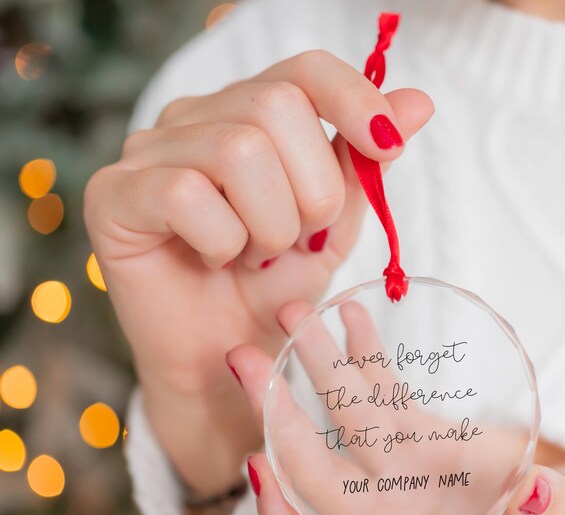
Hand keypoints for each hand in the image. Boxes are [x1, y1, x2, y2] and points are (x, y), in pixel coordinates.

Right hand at [83, 50, 433, 495]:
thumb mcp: (335, 226)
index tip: (389, 146)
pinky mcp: (114, 195)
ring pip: (238, 150)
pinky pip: (187, 195)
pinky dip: (221, 240)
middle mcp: (194, 119)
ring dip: (270, 223)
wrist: (228, 361)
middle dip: (313, 190)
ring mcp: (147, 152)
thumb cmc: (275, 290)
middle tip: (299, 239)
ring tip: (257, 255)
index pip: (304, 71)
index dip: (354, 99)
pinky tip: (213, 260)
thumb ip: (363, 165)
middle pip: (275, 106)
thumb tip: (418, 102)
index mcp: (248, 114)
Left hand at [229, 303, 564, 514]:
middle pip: (317, 480)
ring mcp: (399, 475)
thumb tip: (535, 494)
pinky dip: (364, 356)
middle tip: (248, 362)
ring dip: (316, 369)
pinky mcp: (413, 435)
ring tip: (296, 315)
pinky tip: (350, 315)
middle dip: (279, 421)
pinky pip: (379, 394)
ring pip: (343, 423)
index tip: (260, 468)